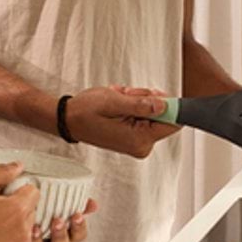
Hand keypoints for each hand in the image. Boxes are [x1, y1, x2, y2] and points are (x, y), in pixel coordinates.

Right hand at [0, 162, 37, 241]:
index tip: (4, 195)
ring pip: (27, 232)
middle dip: (17, 208)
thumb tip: (18, 167)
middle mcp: (22, 233)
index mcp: (16, 210)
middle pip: (31, 212)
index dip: (18, 190)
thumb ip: (1, 172)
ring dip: (15, 227)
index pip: (34, 192)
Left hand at [24, 198, 98, 241]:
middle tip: (58, 221)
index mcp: (64, 235)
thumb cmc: (42, 213)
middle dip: (60, 234)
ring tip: (36, 228)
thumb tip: (93, 204)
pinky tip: (23, 232)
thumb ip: (77, 203)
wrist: (16, 223)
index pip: (78, 235)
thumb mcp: (61, 206)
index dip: (79, 227)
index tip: (77, 215)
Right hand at [64, 86, 178, 158]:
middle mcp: (142, 145)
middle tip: (126, 96)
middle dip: (147, 100)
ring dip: (137, 100)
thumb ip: (141, 104)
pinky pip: (144, 115)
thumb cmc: (85, 111)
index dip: (169, 105)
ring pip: (153, 111)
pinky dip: (133, 105)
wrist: (69, 119)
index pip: (173, 123)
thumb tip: (165, 105)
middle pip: (163, 115)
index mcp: (139, 139)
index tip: (153, 95)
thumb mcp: (113, 102)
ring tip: (118, 100)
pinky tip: (118, 104)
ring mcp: (138, 142)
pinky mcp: (134, 137)